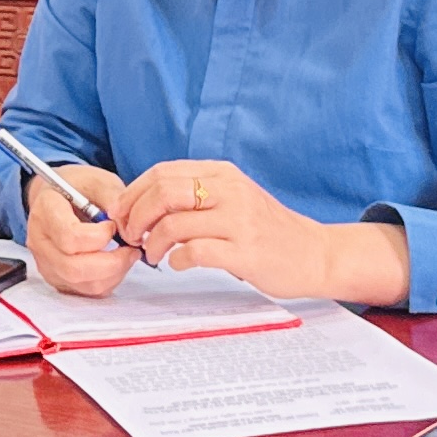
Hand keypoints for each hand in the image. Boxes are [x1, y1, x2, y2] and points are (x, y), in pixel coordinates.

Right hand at [24, 163, 134, 295]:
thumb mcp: (99, 181)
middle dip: (111, 263)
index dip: (98, 237)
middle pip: (73, 267)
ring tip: (127, 255)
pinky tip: (116, 264)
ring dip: (112, 274)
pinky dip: (107, 281)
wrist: (60, 196)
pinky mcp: (57, 278)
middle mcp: (40, 241)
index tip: (112, 226)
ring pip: (80, 283)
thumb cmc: (79, 187)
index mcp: (45, 211)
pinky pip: (84, 290)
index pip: (69, 237)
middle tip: (132, 249)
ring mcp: (46, 263)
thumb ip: (114, 200)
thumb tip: (128, 230)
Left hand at [106, 160, 358, 299]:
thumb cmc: (268, 230)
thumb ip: (197, 195)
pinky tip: (178, 264)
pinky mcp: (244, 252)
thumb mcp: (234, 198)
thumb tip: (145, 204)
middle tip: (131, 235)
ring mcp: (238, 221)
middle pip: (162, 192)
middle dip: (135, 216)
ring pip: (173, 224)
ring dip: (152, 243)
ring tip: (153, 254)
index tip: (122, 213)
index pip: (162, 172)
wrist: (314, 254)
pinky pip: (194, 253)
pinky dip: (176, 260)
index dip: (133, 193)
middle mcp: (230, 191)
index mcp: (223, 174)